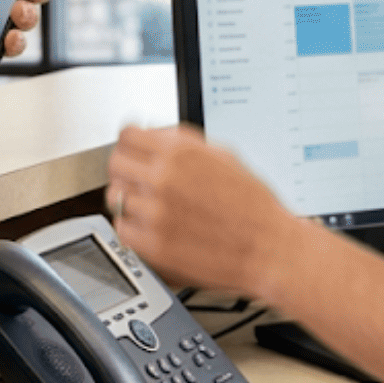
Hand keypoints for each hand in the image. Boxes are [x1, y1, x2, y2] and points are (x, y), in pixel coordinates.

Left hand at [105, 124, 307, 298]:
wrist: (269, 248)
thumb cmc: (253, 206)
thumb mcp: (222, 155)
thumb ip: (181, 142)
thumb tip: (151, 134)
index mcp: (179, 153)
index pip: (126, 136)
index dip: (130, 143)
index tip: (133, 151)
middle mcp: (162, 179)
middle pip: (114, 164)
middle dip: (126, 169)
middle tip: (137, 179)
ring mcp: (155, 213)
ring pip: (115, 197)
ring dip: (131, 200)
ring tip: (151, 206)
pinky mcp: (152, 245)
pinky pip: (122, 229)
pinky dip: (133, 228)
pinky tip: (152, 227)